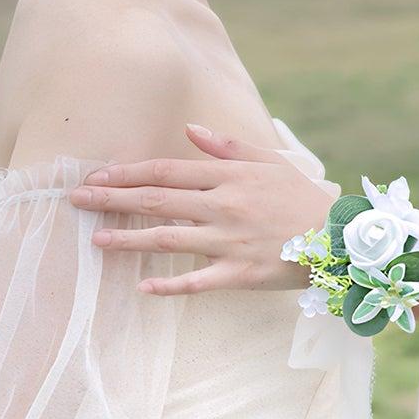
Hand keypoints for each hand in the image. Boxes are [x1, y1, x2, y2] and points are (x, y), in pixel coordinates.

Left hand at [67, 124, 335, 294]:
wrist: (341, 238)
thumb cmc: (303, 198)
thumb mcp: (270, 161)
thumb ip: (227, 146)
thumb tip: (188, 130)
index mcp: (229, 177)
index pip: (167, 171)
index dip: (128, 172)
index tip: (97, 175)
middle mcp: (224, 207)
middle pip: (158, 200)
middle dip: (113, 199)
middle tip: (77, 200)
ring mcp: (230, 242)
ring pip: (169, 239)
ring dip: (129, 240)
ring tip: (96, 241)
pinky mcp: (241, 274)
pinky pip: (199, 282)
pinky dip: (170, 286)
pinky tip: (143, 288)